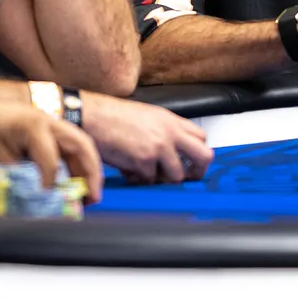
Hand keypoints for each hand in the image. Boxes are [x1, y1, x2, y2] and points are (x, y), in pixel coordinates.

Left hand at [0, 94, 103, 202]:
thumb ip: (18, 179)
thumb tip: (36, 202)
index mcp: (34, 124)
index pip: (52, 159)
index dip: (52, 184)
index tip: (49, 202)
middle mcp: (47, 121)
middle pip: (82, 145)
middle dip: (91, 173)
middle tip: (92, 198)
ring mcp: (46, 124)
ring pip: (77, 146)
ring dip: (85, 169)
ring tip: (86, 196)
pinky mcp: (41, 132)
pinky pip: (65, 148)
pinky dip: (72, 165)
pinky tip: (69, 184)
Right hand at [80, 92, 213, 183]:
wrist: (94, 117)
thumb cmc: (113, 116)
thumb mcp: (147, 116)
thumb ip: (163, 131)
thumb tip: (171, 151)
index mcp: (171, 120)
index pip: (201, 137)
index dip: (197, 152)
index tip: (191, 162)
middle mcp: (170, 133)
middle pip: (204, 156)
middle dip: (197, 172)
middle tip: (187, 178)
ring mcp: (159, 148)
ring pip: (177, 176)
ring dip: (161, 179)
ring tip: (145, 173)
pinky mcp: (145, 161)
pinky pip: (150, 181)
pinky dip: (139, 179)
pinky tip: (127, 171)